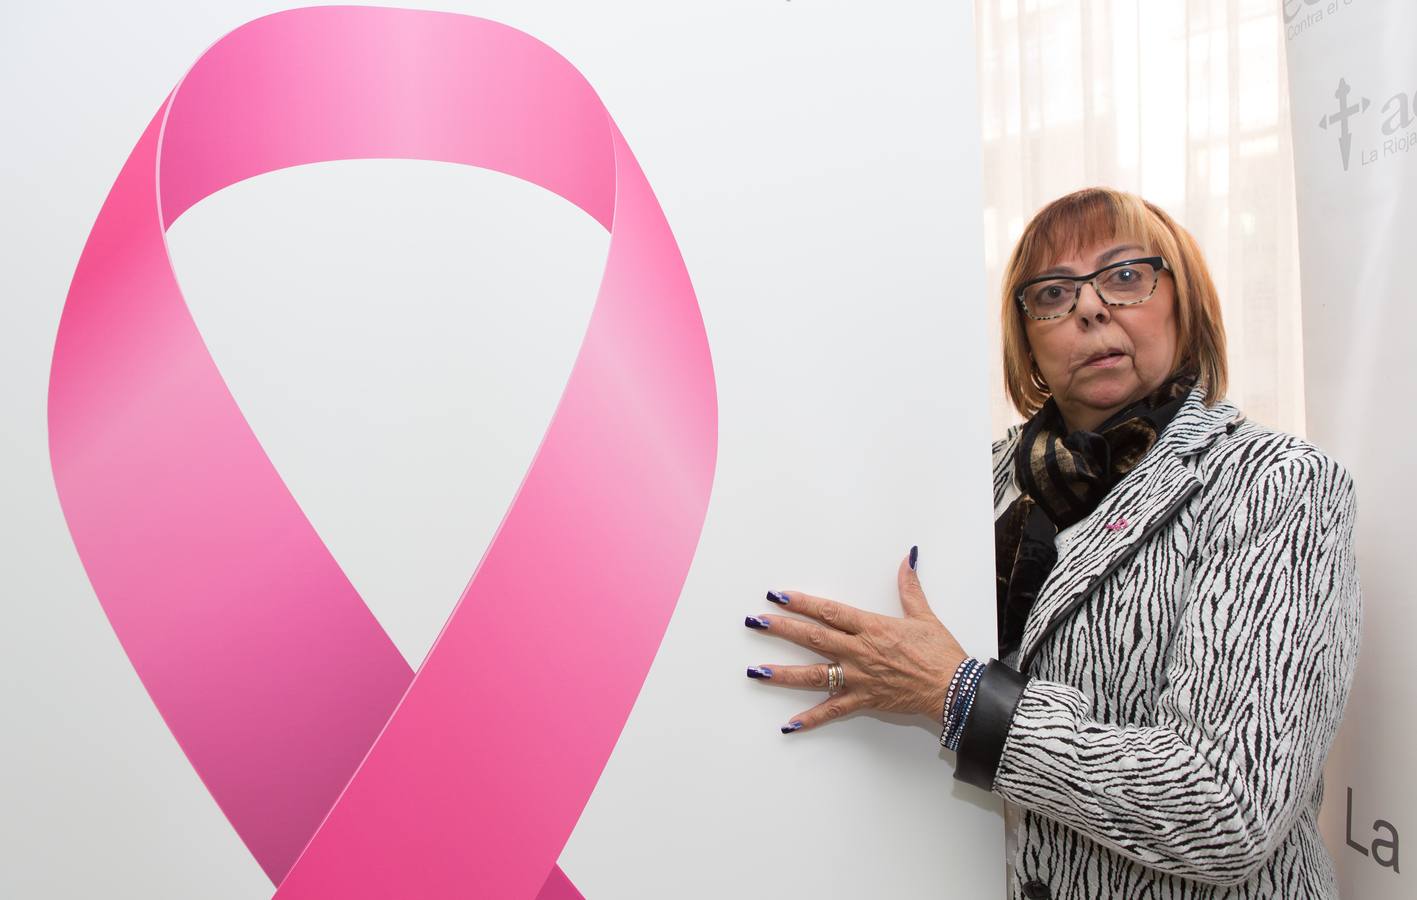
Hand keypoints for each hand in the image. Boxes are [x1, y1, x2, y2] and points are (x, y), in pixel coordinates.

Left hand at [744, 547, 969, 732]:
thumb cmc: (941, 653)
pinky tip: (789, 724)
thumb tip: (908, 558)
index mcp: (872, 628)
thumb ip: (909, 587)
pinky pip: (833, 711)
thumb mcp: (924, 616)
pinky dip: (811, 718)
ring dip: (783, 673)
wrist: (955, 690)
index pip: (830, 611)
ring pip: (814, 675)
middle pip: (814, 638)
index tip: (779, 596)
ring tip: (756, 670)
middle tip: (756, 622)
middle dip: (782, 630)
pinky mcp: (864, 700)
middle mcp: (860, 651)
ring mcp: (859, 678)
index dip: (803, 603)